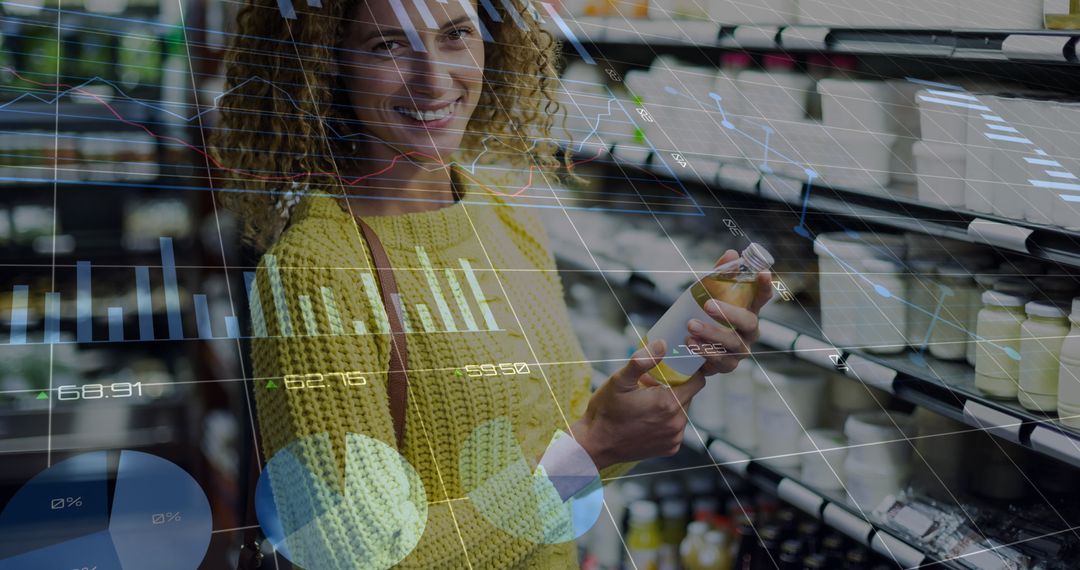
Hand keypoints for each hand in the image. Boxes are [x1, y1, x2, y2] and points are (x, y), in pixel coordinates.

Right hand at [572, 339, 704, 470]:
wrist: (595, 445)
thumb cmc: (605, 411)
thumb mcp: (619, 380)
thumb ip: (642, 361)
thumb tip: (662, 344)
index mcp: (668, 403)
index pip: (697, 382)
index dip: (688, 371)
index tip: (672, 368)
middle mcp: (676, 423)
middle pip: (689, 395)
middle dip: (674, 386)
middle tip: (650, 384)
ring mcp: (674, 437)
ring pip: (682, 411)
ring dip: (670, 403)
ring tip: (646, 401)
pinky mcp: (670, 448)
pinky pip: (676, 427)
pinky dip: (666, 420)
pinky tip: (647, 418)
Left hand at [690, 249, 771, 374]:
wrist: (691, 349)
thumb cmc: (707, 317)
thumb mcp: (710, 294)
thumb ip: (720, 275)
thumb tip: (731, 253)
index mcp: (749, 310)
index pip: (762, 297)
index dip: (764, 286)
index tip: (763, 273)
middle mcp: (749, 331)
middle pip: (748, 322)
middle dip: (729, 313)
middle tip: (707, 305)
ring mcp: (741, 349)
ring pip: (732, 343)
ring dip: (711, 333)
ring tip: (691, 325)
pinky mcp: (728, 365)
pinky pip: (720, 360)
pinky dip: (704, 351)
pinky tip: (690, 343)